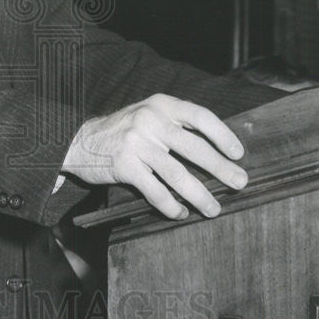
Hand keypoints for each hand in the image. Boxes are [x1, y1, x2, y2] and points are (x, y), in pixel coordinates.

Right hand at [62, 93, 246, 218]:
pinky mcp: (124, 166)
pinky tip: (180, 213)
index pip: (200, 116)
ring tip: (213, 208)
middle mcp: (149, 120)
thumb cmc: (121, 131)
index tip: (238, 153)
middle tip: (240, 183)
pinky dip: (171, 205)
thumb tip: (215, 151)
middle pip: (193, 147)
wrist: (79, 142)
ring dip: (199, 194)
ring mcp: (136, 143)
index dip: (222, 135)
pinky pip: (155, 190)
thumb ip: (174, 125)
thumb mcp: (147, 115)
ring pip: (177, 173)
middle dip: (221, 168)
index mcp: (161, 105)